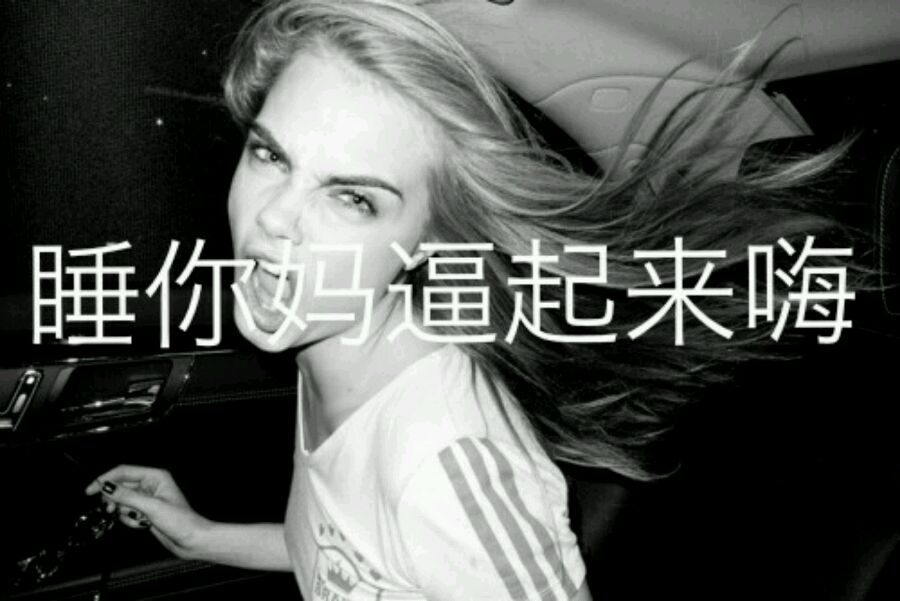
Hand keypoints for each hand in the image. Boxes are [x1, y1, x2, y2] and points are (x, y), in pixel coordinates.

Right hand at [85, 465, 211, 559]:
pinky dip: (130, 519)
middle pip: (121, 486)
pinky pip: (127, 512)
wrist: (191, 540)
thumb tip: (106, 488)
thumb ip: (127, 496)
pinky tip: (142, 525)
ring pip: (122, 500)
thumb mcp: (151, 507)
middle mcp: (151, 485)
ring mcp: (148, 499)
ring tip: (135, 518)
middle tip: (110, 509)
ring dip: (124, 511)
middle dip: (115, 499)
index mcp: (155, 476)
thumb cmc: (180, 521)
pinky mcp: (145, 511)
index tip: (89, 491)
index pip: (124, 471)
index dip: (105, 479)